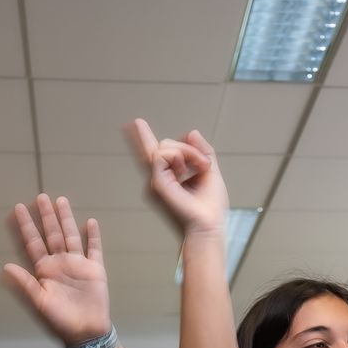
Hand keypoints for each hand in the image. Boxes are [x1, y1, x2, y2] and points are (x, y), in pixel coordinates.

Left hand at [3, 194, 109, 345]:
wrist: (86, 332)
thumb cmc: (60, 321)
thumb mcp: (39, 303)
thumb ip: (25, 284)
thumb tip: (6, 267)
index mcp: (44, 270)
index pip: (33, 243)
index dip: (25, 226)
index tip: (18, 208)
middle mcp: (59, 263)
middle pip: (51, 234)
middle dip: (46, 216)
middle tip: (41, 197)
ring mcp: (77, 265)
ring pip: (70, 236)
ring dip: (66, 219)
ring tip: (61, 201)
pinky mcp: (94, 270)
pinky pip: (94, 249)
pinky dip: (93, 236)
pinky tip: (90, 222)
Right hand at [127, 120, 228, 238]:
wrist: (210, 224)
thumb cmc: (211, 206)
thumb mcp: (210, 171)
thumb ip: (202, 151)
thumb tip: (191, 132)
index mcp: (172, 175)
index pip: (156, 152)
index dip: (144, 137)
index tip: (136, 123)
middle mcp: (161, 177)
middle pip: (166, 144)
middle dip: (189, 148)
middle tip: (204, 165)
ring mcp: (157, 179)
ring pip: (164, 146)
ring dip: (187, 152)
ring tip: (199, 168)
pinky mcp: (157, 183)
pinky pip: (161, 155)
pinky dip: (179, 156)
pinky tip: (186, 170)